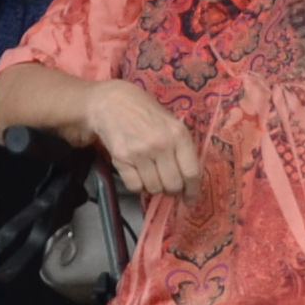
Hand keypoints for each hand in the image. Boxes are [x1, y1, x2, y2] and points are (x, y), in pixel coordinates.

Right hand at [75, 80, 204, 200]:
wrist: (111, 104)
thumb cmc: (146, 113)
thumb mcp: (171, 123)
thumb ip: (181, 148)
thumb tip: (189, 180)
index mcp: (178, 134)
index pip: (191, 172)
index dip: (193, 191)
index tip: (190, 200)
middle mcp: (161, 144)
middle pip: (173, 185)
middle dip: (173, 191)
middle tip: (169, 187)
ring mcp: (140, 153)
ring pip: (154, 188)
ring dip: (155, 188)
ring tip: (152, 176)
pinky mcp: (121, 159)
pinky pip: (135, 187)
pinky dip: (138, 187)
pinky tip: (139, 175)